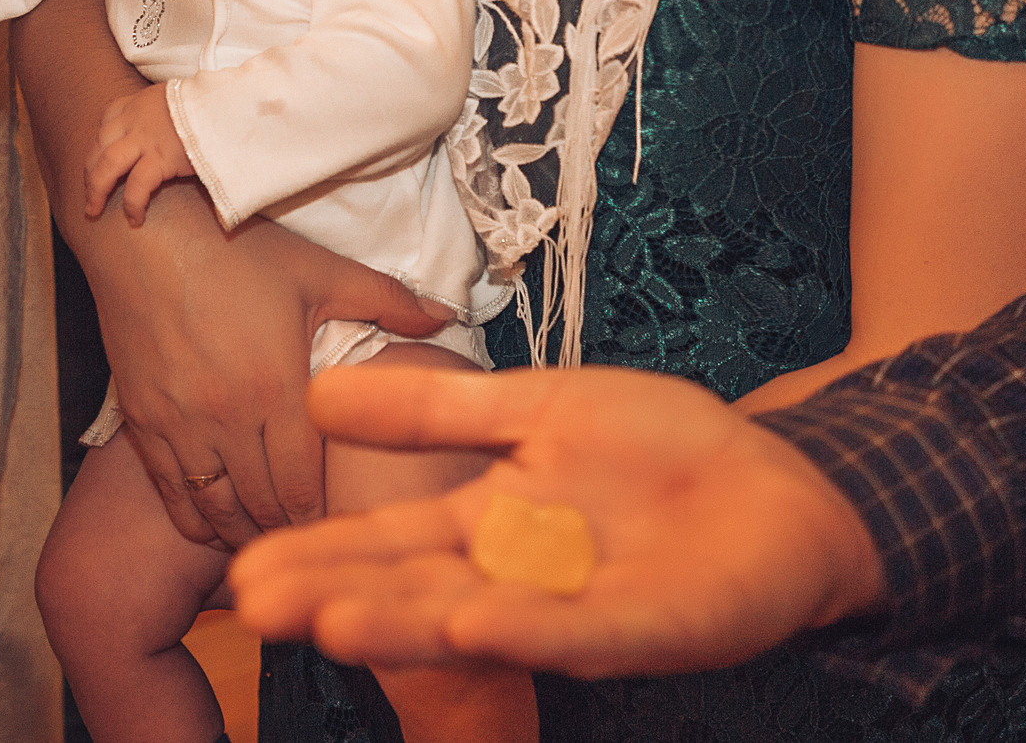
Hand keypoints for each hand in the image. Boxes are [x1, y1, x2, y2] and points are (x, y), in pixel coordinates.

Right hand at [14, 0, 449, 550]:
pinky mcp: (141, 420)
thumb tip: (449, 316)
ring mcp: (179, 423)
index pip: (305, 486)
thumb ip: (387, 301)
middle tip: (311, 548)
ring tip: (266, 544)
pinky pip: (169, 491)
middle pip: (263, 505)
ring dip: (241, 533)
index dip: (323, 521)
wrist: (143, 232)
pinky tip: (210, 526)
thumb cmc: (236, 248)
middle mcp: (226, 416)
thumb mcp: (319, 271)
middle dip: (288, 533)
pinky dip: (193, 519)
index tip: (341, 533)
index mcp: (277, 386)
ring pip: (214, 508)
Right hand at [229, 367, 889, 676]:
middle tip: (262, 610)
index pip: (387, 546)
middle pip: (418, 592)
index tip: (247, 575)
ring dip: (412, 626)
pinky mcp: (658, 626)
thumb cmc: (655, 451)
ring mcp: (584, 609)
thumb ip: (433, 409)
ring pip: (485, 620)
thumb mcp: (531, 407)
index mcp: (486, 528)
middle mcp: (519, 581)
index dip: (321, 558)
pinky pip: (589, 631)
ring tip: (338, 625)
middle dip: (343, 602)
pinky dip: (533, 631)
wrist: (778, 483)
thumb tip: (316, 394)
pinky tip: (479, 627)